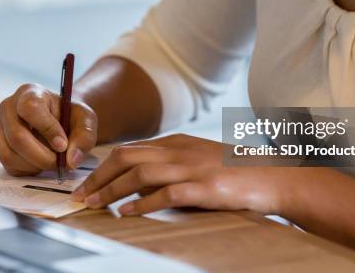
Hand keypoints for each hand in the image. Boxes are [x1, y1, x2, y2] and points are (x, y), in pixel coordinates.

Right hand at [0, 83, 97, 175]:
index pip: (30, 108)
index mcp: (30, 93)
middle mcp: (9, 108)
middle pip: (17, 137)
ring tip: (54, 161)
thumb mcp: (86, 120)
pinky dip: (29, 170)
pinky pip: (9, 166)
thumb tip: (72, 160)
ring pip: (10, 155)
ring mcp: (0, 128)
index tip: (63, 145)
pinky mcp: (0, 146)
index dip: (47, 129)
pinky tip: (42, 162)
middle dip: (42, 156)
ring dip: (36, 165)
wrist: (61, 121)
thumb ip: (84, 136)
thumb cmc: (71, 116)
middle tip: (61, 163)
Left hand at [71, 135, 284, 215]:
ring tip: (94, 204)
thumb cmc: (236, 171)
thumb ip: (170, 165)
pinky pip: (166, 194)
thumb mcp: (199, 159)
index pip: (131, 149)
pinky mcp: (206, 188)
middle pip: (128, 156)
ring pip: (140, 173)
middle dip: (98, 176)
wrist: (274, 176)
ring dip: (112, 189)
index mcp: (178, 142)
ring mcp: (193, 167)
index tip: (87, 182)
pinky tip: (127, 212)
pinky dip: (142, 203)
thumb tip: (137, 183)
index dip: (103, 165)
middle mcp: (181, 150)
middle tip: (80, 194)